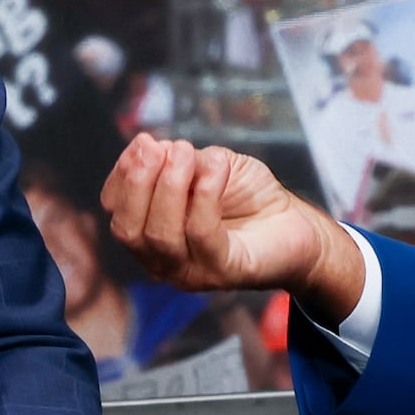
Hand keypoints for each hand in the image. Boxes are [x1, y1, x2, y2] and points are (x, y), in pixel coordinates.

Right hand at [105, 133, 365, 323]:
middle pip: (129, 230)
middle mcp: (162, 261)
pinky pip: (202, 234)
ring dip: (169, 186)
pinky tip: (216, 167)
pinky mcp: (225, 272)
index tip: (144, 142)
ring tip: (184, 151)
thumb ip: (181, 161)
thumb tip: (153, 149)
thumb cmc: (249, 196)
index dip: (123, 175)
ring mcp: (191, 272)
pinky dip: (205, 195)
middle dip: (137, 182)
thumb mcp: (209, 167)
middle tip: (156, 146)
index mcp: (151, 235)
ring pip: (160, 236)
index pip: (118, 213)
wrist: (297, 223)